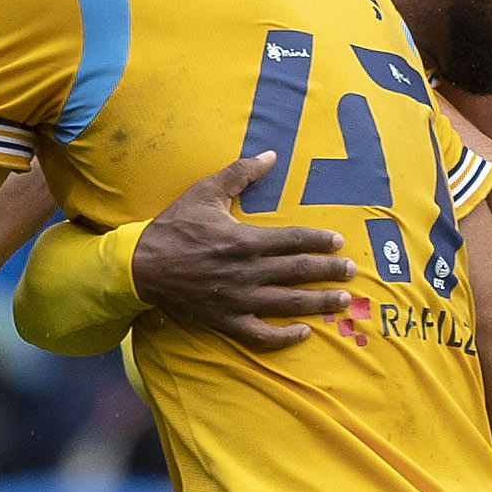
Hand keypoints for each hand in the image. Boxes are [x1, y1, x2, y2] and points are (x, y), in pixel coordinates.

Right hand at [134, 153, 354, 350]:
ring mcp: (239, 299)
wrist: (140, 266)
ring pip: (288, 303)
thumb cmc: (173, 226)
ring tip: (341, 302)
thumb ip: (240, 171)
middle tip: (351, 274)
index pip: (295, 240)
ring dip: (318, 303)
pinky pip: (261, 334)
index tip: (339, 243)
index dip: (320, 241)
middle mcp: (248, 271)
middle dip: (329, 272)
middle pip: (299, 272)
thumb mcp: (205, 191)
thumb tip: (271, 154)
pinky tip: (303, 332)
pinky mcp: (226, 320)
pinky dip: (284, 337)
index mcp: (245, 239)